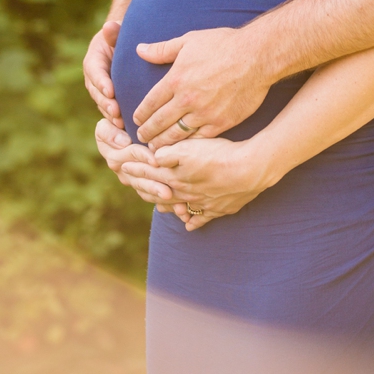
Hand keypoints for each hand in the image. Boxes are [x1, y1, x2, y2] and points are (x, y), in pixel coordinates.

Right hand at [84, 20, 122, 124]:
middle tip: (116, 112)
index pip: (95, 72)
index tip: (110, 91)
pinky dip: (116, 119)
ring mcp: (99, 91)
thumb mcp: (116, 33)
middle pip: (97, 92)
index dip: (102, 82)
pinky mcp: (108, 100)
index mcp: (93, 61)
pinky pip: (110, 110)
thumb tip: (109, 26)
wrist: (122, 48)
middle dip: (106, 103)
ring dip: (110, 114)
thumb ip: (113, 32)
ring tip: (121, 122)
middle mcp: (93, 78)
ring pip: (102, 104)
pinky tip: (126, 127)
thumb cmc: (121, 39)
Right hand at [95, 119, 172, 207]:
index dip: (142, 157)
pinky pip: (155, 198)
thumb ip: (110, 131)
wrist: (129, 127)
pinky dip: (168, 205)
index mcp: (112, 152)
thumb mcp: (109, 122)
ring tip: (176, 203)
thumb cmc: (120, 118)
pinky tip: (182, 210)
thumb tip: (122, 142)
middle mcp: (121, 168)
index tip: (156, 159)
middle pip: (139, 179)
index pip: (130, 155)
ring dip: (161, 197)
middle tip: (168, 192)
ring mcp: (132, 179)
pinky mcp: (144, 186)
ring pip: (147, 191)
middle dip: (154, 186)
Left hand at [120, 135, 278, 231]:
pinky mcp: (220, 209)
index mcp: (176, 178)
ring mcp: (203, 204)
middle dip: (147, 189)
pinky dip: (193, 221)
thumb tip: (152, 157)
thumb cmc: (220, 155)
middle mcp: (186, 194)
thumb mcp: (190, 148)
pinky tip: (188, 225)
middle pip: (161, 193)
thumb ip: (169, 153)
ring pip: (179, 207)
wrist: (251, 169)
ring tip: (158, 206)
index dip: (136, 169)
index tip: (122, 166)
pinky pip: (202, 218)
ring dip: (167, 206)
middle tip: (136, 187)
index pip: (150, 174)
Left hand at [132, 26, 270, 148]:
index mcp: (176, 79)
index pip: (150, 102)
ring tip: (156, 148)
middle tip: (140, 139)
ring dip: (164, 142)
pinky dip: (188, 145)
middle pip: (160, 122)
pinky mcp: (222, 122)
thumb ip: (162, 49)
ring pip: (177, 134)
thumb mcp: (188, 41)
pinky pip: (200, 138)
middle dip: (147, 132)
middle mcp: (187, 99)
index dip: (141, 114)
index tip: (136, 120)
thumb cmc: (223, 44)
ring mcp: (205, 113)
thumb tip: (139, 49)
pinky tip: (182, 149)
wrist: (257, 56)